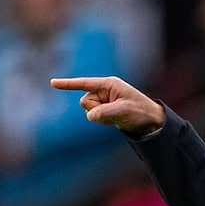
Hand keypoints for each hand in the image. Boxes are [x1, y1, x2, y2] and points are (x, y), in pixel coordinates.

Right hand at [50, 75, 164, 136]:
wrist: (151, 122)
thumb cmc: (141, 112)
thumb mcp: (123, 111)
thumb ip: (104, 112)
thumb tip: (90, 116)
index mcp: (109, 84)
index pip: (85, 83)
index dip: (68, 84)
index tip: (52, 83)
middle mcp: (104, 91)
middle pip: (85, 101)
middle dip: (96, 109)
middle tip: (114, 112)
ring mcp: (104, 101)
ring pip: (88, 111)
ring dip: (100, 117)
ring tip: (117, 116)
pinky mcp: (105, 111)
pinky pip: (94, 117)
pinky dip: (103, 121)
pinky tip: (115, 120)